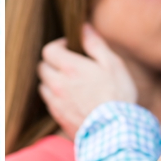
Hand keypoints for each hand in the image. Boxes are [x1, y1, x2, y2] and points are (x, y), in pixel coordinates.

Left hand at [38, 24, 136, 138]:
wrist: (116, 132)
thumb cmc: (117, 95)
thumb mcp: (112, 64)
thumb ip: (95, 44)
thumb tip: (84, 27)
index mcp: (70, 68)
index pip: (48, 50)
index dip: (58, 46)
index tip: (70, 48)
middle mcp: (57, 84)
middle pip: (42, 67)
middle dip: (53, 63)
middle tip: (70, 65)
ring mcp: (56, 103)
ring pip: (44, 86)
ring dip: (52, 81)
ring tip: (70, 82)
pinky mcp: (59, 118)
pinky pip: (49, 103)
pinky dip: (55, 98)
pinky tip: (72, 99)